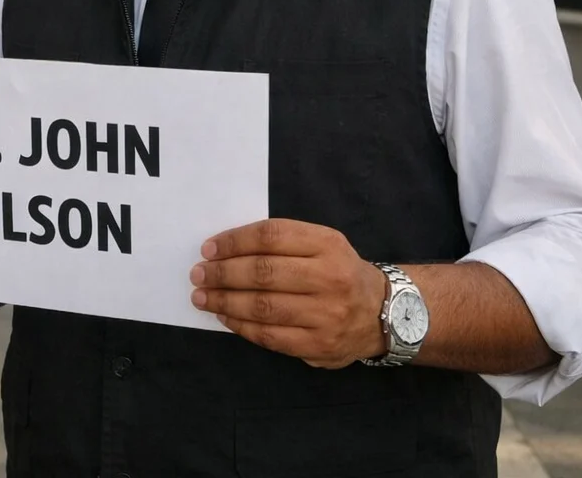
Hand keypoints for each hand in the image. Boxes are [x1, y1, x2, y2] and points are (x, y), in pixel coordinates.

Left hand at [190, 218, 387, 368]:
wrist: (383, 313)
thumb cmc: (338, 271)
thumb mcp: (322, 244)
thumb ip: (283, 242)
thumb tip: (226, 249)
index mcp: (328, 244)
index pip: (271, 236)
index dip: (234, 241)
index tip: (208, 248)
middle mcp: (330, 278)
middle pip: (264, 273)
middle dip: (223, 273)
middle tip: (198, 274)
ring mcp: (327, 315)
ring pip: (264, 307)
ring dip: (225, 301)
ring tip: (202, 297)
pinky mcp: (320, 346)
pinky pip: (270, 336)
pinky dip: (241, 326)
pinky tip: (225, 316)